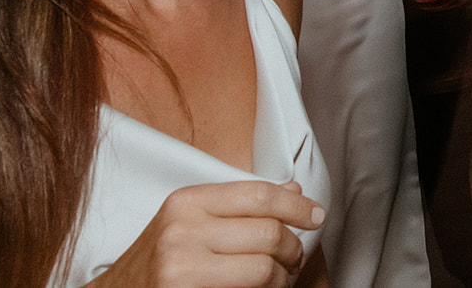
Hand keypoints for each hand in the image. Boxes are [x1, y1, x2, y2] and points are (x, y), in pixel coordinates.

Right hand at [91, 180, 324, 287]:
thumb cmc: (155, 260)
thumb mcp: (190, 220)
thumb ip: (239, 205)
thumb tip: (294, 193)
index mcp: (187, 202)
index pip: (260, 194)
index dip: (297, 207)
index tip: (316, 216)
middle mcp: (182, 232)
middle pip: (269, 234)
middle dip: (293, 249)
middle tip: (295, 258)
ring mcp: (182, 269)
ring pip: (264, 270)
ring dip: (283, 278)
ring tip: (280, 279)